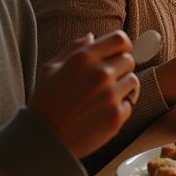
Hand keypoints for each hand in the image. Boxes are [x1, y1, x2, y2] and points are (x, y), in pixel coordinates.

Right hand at [29, 30, 137, 159]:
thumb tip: (92, 37)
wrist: (43, 139)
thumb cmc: (45, 101)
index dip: (122, 45)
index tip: (118, 52)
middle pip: (129, 60)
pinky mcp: (117, 115)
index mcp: (84, 59)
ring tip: (104, 95)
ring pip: (133, 81)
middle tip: (106, 79)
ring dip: (122, 86)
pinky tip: (102, 111)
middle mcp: (101, 74)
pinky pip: (129, 103)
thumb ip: (74, 49)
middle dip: (120, 67)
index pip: (120, 40)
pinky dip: (120, 106)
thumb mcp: (51, 68)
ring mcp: (111, 95)